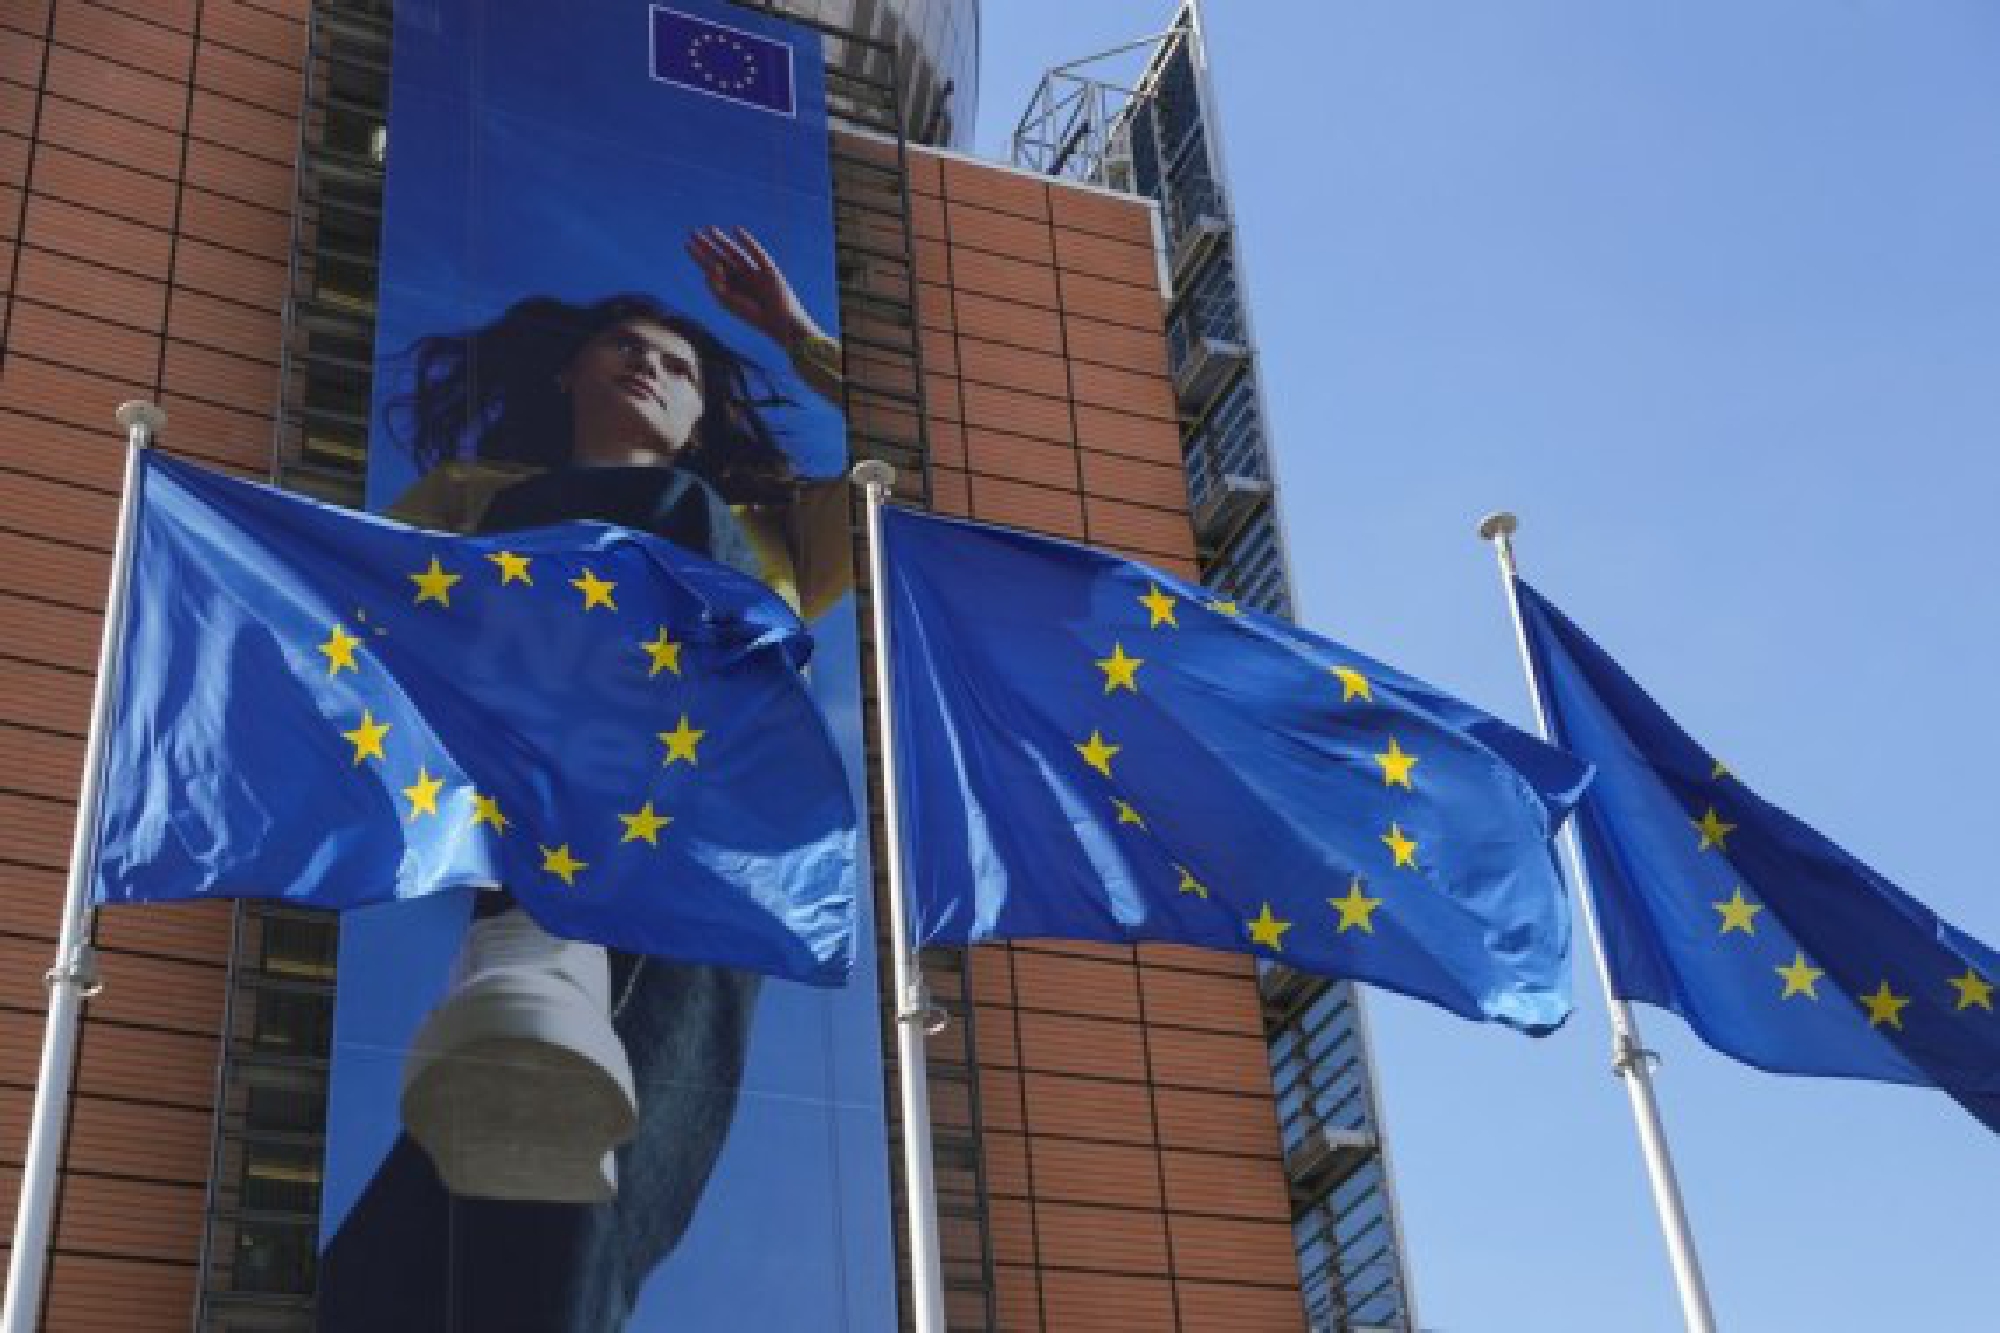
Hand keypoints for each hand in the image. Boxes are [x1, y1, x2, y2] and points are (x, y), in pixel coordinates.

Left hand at [686, 226, 821, 349]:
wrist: (777, 320)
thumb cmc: (751, 314)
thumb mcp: (726, 300)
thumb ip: (715, 284)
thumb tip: (710, 265)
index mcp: (729, 287)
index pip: (710, 268)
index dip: (698, 256)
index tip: (687, 244)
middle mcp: (739, 277)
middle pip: (720, 257)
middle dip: (707, 245)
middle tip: (693, 232)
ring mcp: (753, 271)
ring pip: (735, 252)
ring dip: (723, 241)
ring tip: (710, 229)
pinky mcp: (767, 268)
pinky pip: (756, 251)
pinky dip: (747, 241)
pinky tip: (737, 231)